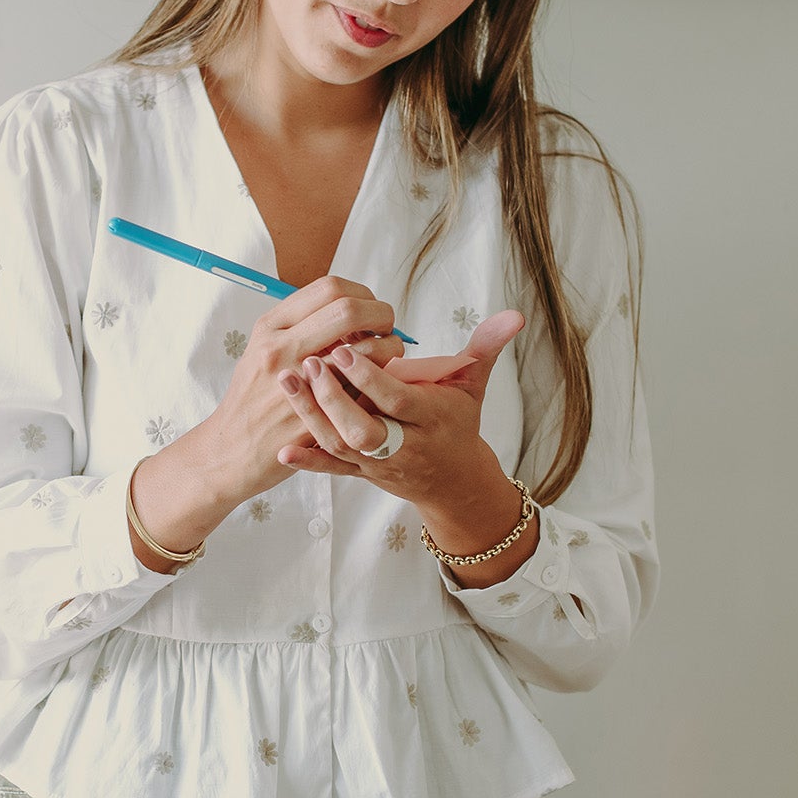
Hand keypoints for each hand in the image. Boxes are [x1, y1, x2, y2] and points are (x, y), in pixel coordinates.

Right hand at [189, 275, 405, 506]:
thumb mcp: (261, 350)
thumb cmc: (252, 398)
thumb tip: (347, 306)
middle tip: (386, 325)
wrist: (233, 448)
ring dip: (388, 347)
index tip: (369, 305)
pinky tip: (379, 380)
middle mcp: (280, 349)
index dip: (361, 294)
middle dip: (380, 314)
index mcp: (270, 327)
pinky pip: (362, 389)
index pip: (329, 289)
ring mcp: (298, 383)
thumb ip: (298, 327)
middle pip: (348, 310)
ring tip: (389, 351)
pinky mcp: (316, 415)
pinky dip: (380, 379)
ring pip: (363, 351)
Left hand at [275, 310, 525, 514]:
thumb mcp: (472, 387)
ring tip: (287, 380)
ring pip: (343, 446)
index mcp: (432, 418)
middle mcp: (405, 444)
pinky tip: (284, 450)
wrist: (453, 482)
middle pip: (365, 428)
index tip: (345, 347)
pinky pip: (334, 471)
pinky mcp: (362, 474)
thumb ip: (485, 349)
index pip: (398, 399)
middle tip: (310, 361)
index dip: (371, 377)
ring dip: (312, 416)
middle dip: (335, 398)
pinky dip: (309, 462)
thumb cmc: (458, 425)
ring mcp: (380, 463)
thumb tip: (514, 314)